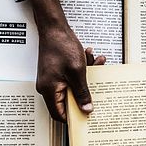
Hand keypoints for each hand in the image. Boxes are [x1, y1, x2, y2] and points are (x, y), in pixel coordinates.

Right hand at [28, 0, 105, 121]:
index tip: (87, 118)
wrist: (54, 27)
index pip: (59, 114)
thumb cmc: (61, 45)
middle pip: (68, 101)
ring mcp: (52, 79)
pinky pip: (72, 77)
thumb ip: (82, 93)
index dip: (74, 118)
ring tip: (96, 64)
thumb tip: (86, 109)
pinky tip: (90, 58)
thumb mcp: (77, 72)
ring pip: (73, 87)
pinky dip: (83, 70)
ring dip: (86, 78)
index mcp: (49, 90)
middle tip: (97, 91)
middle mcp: (48, 87)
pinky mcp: (57, 72)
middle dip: (85, 93)